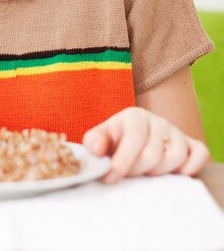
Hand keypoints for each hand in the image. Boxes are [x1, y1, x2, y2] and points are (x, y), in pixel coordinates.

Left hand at [82, 107, 209, 182]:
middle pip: (154, 152)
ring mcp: (176, 132)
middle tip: (127, 176)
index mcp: (134, 117)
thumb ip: (94, 142)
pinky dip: (189, 168)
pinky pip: (200, 155)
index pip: (135, 137)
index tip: (112, 177)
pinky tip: (172, 174)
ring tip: (146, 174)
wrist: (132, 139)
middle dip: (137, 170)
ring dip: (160, 172)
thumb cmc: (115, 142)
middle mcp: (157, 121)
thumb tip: (97, 149)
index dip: (123, 160)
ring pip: (177, 156)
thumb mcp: (100, 139)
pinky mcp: (191, 144)